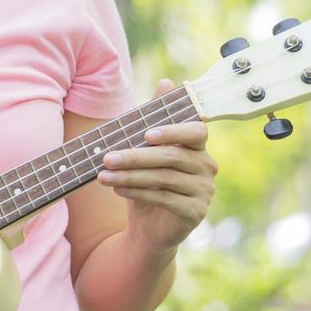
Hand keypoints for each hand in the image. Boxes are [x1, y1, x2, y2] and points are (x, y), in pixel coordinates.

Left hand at [96, 78, 217, 254]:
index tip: (146, 133)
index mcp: (199, 147)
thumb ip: (157, 119)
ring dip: (130, 176)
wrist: (149, 229)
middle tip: (106, 156)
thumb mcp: (148, 151)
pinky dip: (138, 193)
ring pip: (164, 178)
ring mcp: (204, 191)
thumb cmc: (148, 183)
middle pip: (171, 157)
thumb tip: (167, 82)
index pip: (196, 132)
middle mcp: (207, 167)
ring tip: (103, 175)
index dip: (173, 131)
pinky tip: (118, 189)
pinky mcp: (195, 213)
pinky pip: (164, 199)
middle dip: (135, 156)